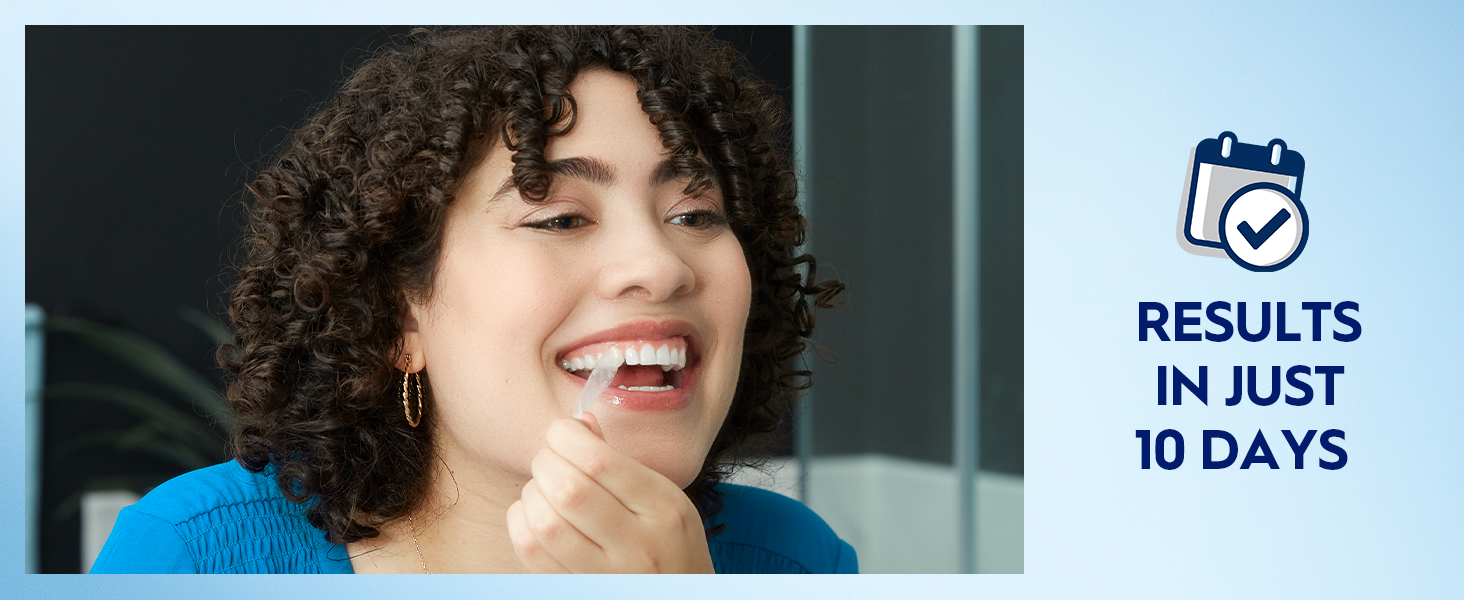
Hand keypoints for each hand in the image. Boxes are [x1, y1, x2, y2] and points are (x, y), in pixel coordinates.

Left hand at [505, 413, 715, 572]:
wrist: (681, 598)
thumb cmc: (669, 542)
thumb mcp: (663, 496)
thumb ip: (619, 461)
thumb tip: (577, 424)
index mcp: (662, 507)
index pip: (599, 461)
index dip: (566, 436)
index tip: (562, 433)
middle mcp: (638, 544)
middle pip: (568, 490)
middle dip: (545, 462)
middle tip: (550, 460)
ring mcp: (607, 576)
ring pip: (545, 523)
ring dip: (531, 494)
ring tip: (543, 489)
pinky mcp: (577, 589)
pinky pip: (532, 553)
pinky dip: (522, 523)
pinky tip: (535, 515)